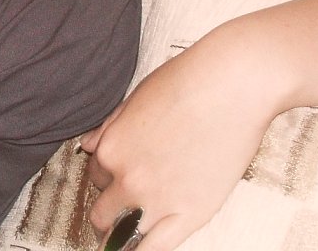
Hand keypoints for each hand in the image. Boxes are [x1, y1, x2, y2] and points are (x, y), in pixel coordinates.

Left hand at [80, 25, 280, 249]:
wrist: (231, 86)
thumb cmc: (186, 84)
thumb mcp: (135, 99)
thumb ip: (109, 128)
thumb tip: (87, 145)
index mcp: (111, 148)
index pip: (96, 176)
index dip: (108, 176)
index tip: (121, 176)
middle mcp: (127, 179)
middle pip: (102, 210)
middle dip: (109, 209)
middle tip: (121, 209)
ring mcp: (158, 200)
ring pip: (122, 236)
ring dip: (120, 236)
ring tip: (126, 237)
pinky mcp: (190, 214)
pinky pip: (156, 248)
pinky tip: (141, 250)